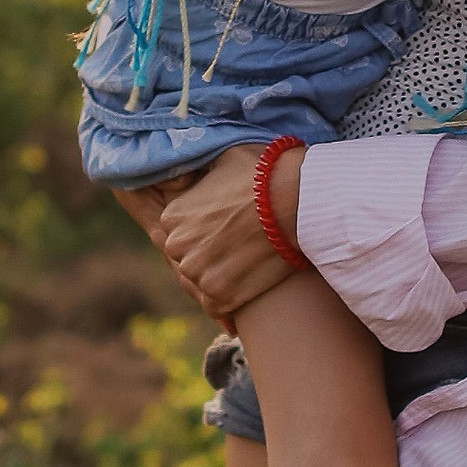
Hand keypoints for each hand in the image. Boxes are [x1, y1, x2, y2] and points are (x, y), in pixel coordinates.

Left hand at [154, 144, 304, 317]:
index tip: (225, 226)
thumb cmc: (261, 174)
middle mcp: (178, 247)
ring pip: (202, 282)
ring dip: (221, 278)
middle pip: (189, 257)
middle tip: (238, 246)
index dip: (203, 229)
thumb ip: (200, 172)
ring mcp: (199, 274)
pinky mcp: (221, 296)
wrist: (295, 200)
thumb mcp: (222, 160)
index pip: (180, 231)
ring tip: (247, 265)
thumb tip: (190, 170)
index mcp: (172, 216)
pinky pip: (216, 306)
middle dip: (209, 254)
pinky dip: (229, 301)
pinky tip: (247, 286)